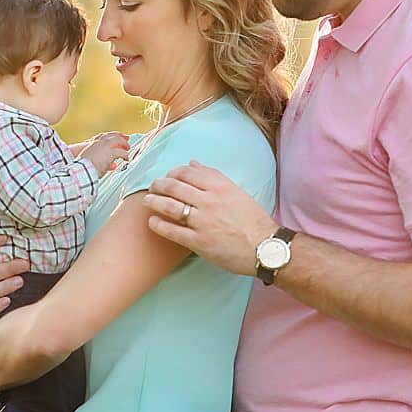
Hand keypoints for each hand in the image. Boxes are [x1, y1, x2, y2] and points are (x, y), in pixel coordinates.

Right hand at [74, 131, 130, 172]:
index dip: (111, 135)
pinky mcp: (110, 153)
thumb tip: (111, 165)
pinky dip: (125, 155)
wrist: (82, 170)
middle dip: (121, 137)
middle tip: (126, 138)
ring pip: (118, 141)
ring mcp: (105, 146)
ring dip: (124, 145)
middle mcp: (99, 142)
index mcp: (93, 143)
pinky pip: (121, 152)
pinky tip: (126, 158)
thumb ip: (101, 160)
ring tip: (127, 149)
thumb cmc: (84, 167)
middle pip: (113, 136)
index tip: (116, 136)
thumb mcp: (90, 160)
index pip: (104, 136)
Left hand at [142, 162, 272, 277]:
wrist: (265, 247)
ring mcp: (202, 221)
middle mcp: (209, 201)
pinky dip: (159, 225)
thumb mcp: (237, 192)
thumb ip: (214, 176)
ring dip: (154, 201)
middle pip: (174, 187)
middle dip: (159, 185)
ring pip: (170, 206)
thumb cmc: (254, 220)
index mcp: (220, 186)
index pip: (187, 173)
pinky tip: (152, 222)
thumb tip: (192, 164)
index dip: (172, 173)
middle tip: (153, 187)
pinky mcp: (199, 242)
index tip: (168, 176)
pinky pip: (172, 231)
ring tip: (147, 201)